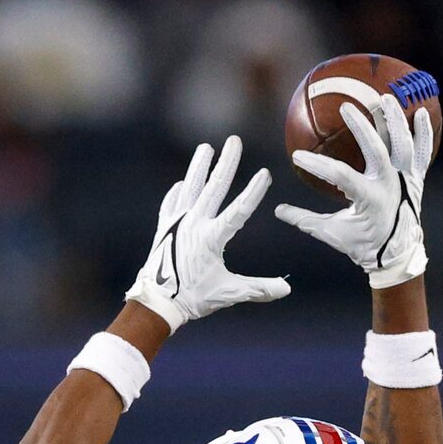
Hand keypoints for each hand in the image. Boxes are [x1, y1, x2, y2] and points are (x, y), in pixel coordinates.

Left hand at [127, 135, 289, 332]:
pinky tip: (181, 184)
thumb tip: (286, 290)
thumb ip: (257, 288)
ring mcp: (176, 223)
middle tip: (234, 141)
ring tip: (206, 148)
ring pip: (190, 188)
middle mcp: (193, 224)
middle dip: (226, 163)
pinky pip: (171, 204)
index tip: (265, 173)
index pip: (238, 210)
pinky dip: (177, 193)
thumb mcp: (227, 293)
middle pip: (213, 188)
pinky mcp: (164, 228)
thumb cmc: (192, 298)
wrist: (156, 302)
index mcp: (211, 238)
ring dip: (199, 167)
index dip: (253, 192)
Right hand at [275, 94, 431, 287]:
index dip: (318, 165)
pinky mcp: (417, 179)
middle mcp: (390, 186)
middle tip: (346, 107)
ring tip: (386, 98)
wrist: (398, 256)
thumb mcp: (334, 234)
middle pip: (377, 149)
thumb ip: (306, 220)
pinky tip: (421, 113)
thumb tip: (278, 210)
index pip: (340, 176)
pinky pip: (423, 153)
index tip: (298, 156)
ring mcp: (406, 181)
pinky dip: (425, 133)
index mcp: (369, 200)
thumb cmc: (364, 245)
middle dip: (362, 126)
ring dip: (395, 120)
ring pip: (403, 144)